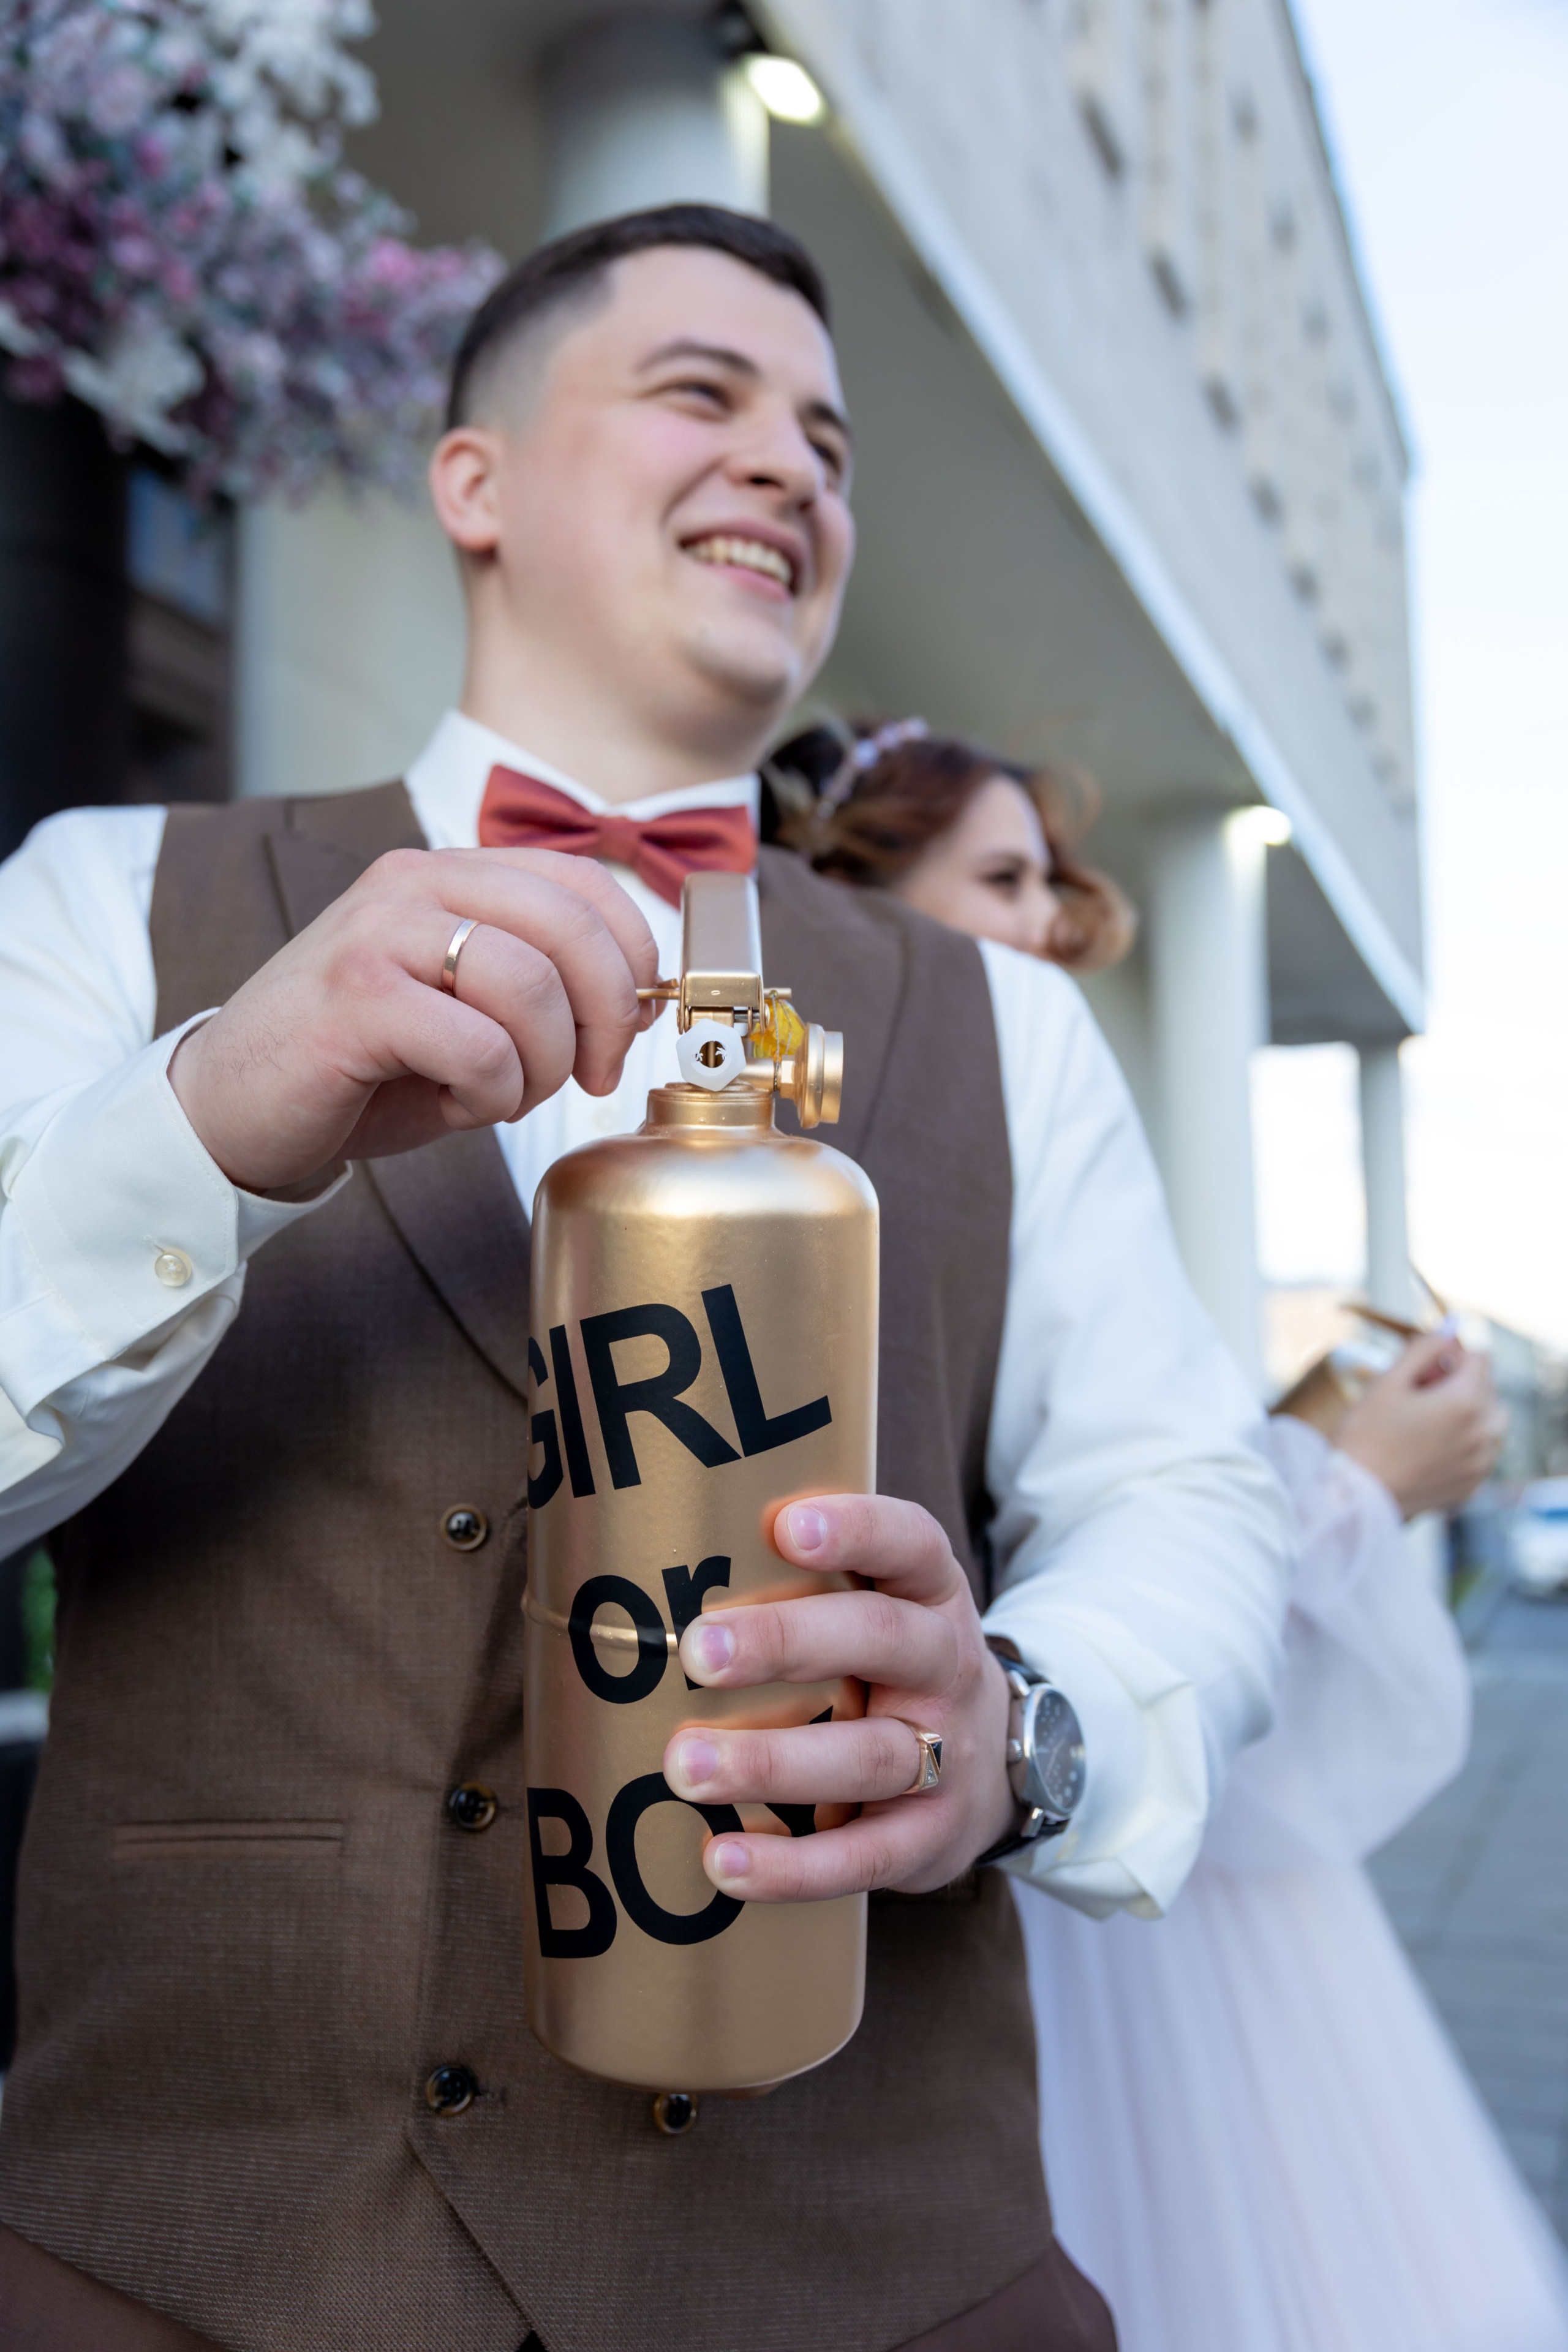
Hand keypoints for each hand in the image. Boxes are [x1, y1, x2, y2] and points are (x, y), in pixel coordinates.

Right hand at [168, 846, 657, 1192]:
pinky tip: (461, 1105)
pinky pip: (480, 1046)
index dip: (633, 956)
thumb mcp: (464, 1010)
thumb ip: (537, 987)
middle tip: (595, 1075)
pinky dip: (493, 1094)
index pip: (582, 883)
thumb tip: (637, 1003)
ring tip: (508, 1096)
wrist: (231, 1107)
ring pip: (530, 985)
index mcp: (447, 875)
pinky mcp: (356, 997)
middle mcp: (413, 885)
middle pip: (570, 927)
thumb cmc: (361, 1068)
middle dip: (608, 1015)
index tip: (632, 1025)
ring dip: (545, 1065)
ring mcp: (379, 934)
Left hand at [661, 1494, 1017, 1899]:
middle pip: (883, 1641)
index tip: (786, 1527)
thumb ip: (804, 1584)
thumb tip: (661, 1564)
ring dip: (771, 1763)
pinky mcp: (929, 1838)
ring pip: (868, 1756)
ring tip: (685, 1767)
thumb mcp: (884, 1607)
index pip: (909, 1542)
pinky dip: (793, 1866)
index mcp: (930, 1593)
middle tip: (698, 1651)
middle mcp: (947, 1666)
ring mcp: (948, 1756)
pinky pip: (864, 1856)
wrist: (994, 1770)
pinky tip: (723, 1863)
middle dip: (787, 1642)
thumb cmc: (893, 1669)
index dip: (857, 1529)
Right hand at [1337, 1331, 1505, 1518]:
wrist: (1355, 1496)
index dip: (1453, 1352)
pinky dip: (1464, 1442)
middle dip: (1460, 1381)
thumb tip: (1447, 1330)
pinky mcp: (1471, 1485)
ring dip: (1469, 1411)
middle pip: (1488, 1388)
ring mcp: (1480, 1463)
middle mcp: (1483, 1433)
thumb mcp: (1389, 1381)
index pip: (1480, 1358)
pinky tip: (1429, 1446)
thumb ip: (1423, 1349)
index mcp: (1465, 1403)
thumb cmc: (1365, 1436)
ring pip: (1491, 1422)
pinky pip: (1481, 1452)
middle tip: (1420, 1388)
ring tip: (1429, 1418)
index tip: (1427, 1361)